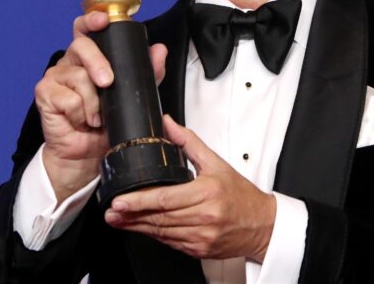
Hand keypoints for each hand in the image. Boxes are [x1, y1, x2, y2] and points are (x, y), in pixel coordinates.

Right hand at [34, 11, 166, 201]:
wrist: (88, 155)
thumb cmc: (107, 124)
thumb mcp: (132, 96)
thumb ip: (147, 73)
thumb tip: (159, 50)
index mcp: (89, 57)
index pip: (86, 29)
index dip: (92, 20)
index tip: (103, 20)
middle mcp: (71, 62)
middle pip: (81, 46)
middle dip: (97, 62)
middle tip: (107, 82)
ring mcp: (55, 76)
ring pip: (78, 76)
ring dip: (94, 102)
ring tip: (97, 117)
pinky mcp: (45, 93)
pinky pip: (68, 98)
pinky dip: (81, 113)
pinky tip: (82, 121)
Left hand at [104, 115, 276, 262]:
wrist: (261, 224)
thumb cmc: (240, 194)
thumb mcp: (217, 163)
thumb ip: (189, 142)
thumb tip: (168, 124)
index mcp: (207, 193)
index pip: (166, 198)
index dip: (140, 201)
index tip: (120, 200)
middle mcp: (204, 217)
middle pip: (160, 217)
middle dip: (131, 215)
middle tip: (111, 212)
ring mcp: (201, 237)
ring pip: (162, 233)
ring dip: (138, 227)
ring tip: (119, 220)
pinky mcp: (199, 250)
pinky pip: (170, 243)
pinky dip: (155, 235)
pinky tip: (142, 228)